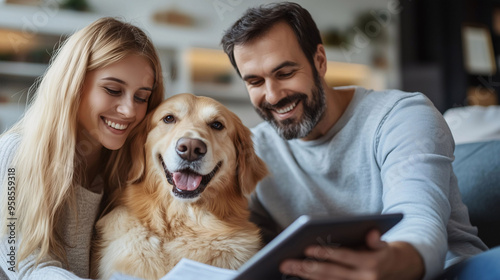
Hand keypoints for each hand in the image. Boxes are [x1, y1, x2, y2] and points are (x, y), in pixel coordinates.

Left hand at [279, 229, 423, 279]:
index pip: (344, 257)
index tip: (306, 248)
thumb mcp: (384, 244)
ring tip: (287, 269)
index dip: (325, 253)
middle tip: (285, 262)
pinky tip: (298, 277)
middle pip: (330, 274)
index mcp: (371, 264)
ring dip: (305, 277)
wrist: (399, 272)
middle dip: (306, 268)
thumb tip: (372, 232)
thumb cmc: (382, 253)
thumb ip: (376, 239)